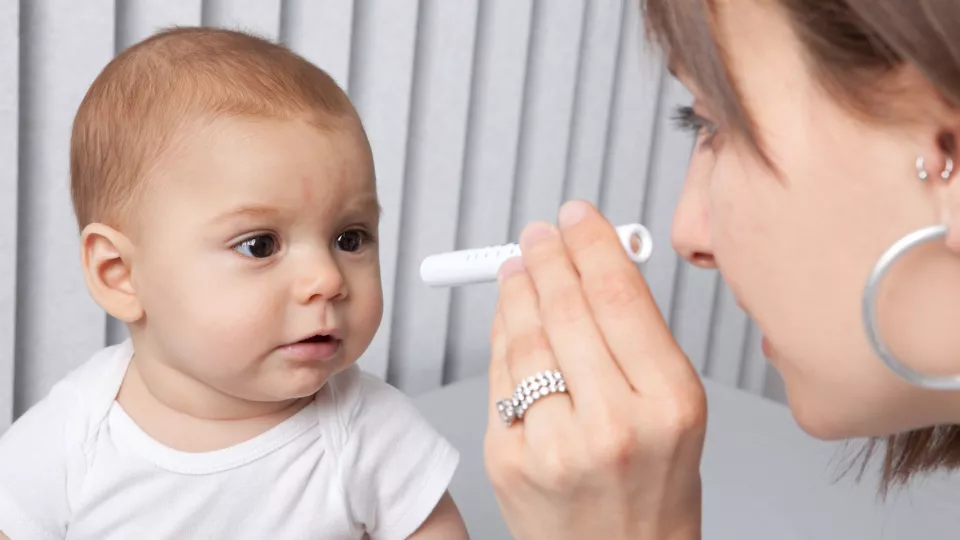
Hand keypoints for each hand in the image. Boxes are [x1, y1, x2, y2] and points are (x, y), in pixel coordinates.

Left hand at [484, 200, 706, 539]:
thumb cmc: (655, 487)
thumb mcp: (677, 409)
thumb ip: (639, 337)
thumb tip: (594, 264)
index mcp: (671, 402)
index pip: (619, 294)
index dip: (591, 242)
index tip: (576, 215)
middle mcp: (614, 424)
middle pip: (567, 307)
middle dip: (548, 256)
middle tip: (539, 233)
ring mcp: (555, 445)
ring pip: (525, 335)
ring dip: (517, 288)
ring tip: (517, 265)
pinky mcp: (510, 460)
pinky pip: (500, 376)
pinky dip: (501, 333)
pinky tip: (507, 313)